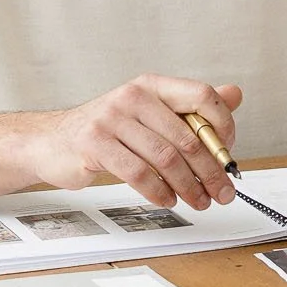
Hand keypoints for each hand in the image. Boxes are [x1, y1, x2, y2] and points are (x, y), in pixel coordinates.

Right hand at [0, 76, 243, 208]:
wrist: (51, 142)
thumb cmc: (107, 131)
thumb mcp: (150, 113)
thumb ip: (191, 106)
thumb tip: (235, 94)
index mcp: (152, 85)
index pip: (201, 96)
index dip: (223, 126)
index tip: (230, 153)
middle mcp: (133, 96)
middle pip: (187, 136)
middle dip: (211, 170)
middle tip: (222, 192)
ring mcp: (111, 118)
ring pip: (165, 158)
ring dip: (188, 186)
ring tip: (197, 201)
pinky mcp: (95, 144)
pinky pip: (139, 173)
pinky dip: (159, 192)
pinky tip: (167, 199)